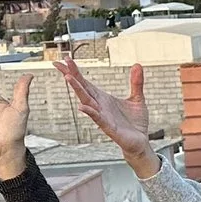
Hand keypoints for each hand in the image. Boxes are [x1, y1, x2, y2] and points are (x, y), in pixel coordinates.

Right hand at [55, 57, 154, 171]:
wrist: (140, 141)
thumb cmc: (135, 122)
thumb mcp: (137, 98)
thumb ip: (136, 82)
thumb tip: (137, 65)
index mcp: (103, 98)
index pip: (86, 83)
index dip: (76, 71)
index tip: (65, 59)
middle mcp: (99, 106)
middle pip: (82, 89)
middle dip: (71, 76)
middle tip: (60, 63)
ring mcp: (102, 116)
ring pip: (87, 102)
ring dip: (78, 90)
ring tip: (68, 77)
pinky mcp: (109, 127)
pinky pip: (98, 119)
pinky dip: (90, 112)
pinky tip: (82, 106)